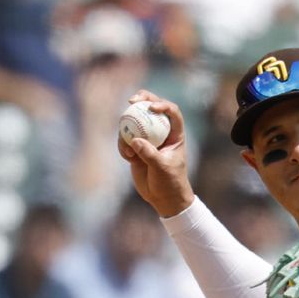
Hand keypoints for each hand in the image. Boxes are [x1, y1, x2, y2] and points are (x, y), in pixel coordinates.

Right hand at [117, 90, 194, 216]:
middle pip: (152, 109)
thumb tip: (135, 141)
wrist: (163, 198)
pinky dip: (123, 146)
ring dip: (127, 131)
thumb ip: (149, 154)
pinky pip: (125, 140)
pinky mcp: (136, 148)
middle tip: (131, 100)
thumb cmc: (170, 182)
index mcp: (175, 134)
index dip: (163, 105)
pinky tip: (127, 157)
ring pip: (134, 123)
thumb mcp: (162, 168)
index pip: (172, 113)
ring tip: (129, 151)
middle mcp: (162, 133)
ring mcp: (148, 140)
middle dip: (142, 100)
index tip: (152, 107)